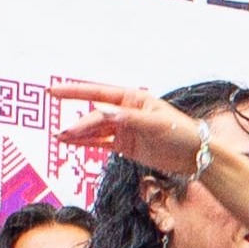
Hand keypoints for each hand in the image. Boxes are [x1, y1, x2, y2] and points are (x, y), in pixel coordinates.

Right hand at [45, 77, 210, 175]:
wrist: (196, 156)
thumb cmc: (181, 133)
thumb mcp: (157, 125)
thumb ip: (129, 120)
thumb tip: (103, 112)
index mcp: (133, 98)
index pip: (98, 93)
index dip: (74, 92)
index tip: (53, 91)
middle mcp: (126, 111)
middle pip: (96, 115)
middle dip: (79, 124)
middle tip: (63, 134)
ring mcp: (125, 129)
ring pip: (96, 129)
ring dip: (78, 134)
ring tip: (61, 139)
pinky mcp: (126, 145)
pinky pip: (101, 142)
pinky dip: (87, 143)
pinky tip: (72, 144)